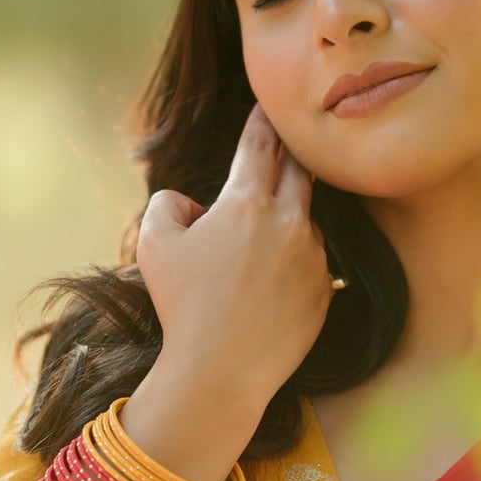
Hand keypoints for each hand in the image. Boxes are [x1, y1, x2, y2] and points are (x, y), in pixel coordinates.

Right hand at [135, 101, 334, 415]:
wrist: (220, 371)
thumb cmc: (182, 305)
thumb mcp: (153, 242)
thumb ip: (169, 202)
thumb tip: (195, 204)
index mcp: (246, 203)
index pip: (260, 146)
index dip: (263, 122)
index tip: (267, 108)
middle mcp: (289, 222)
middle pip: (300, 171)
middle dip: (293, 155)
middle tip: (289, 147)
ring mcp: (314, 257)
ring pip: (307, 221)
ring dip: (290, 220)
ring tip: (263, 246)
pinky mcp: (326, 290)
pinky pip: (316, 263)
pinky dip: (298, 262)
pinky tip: (275, 283)